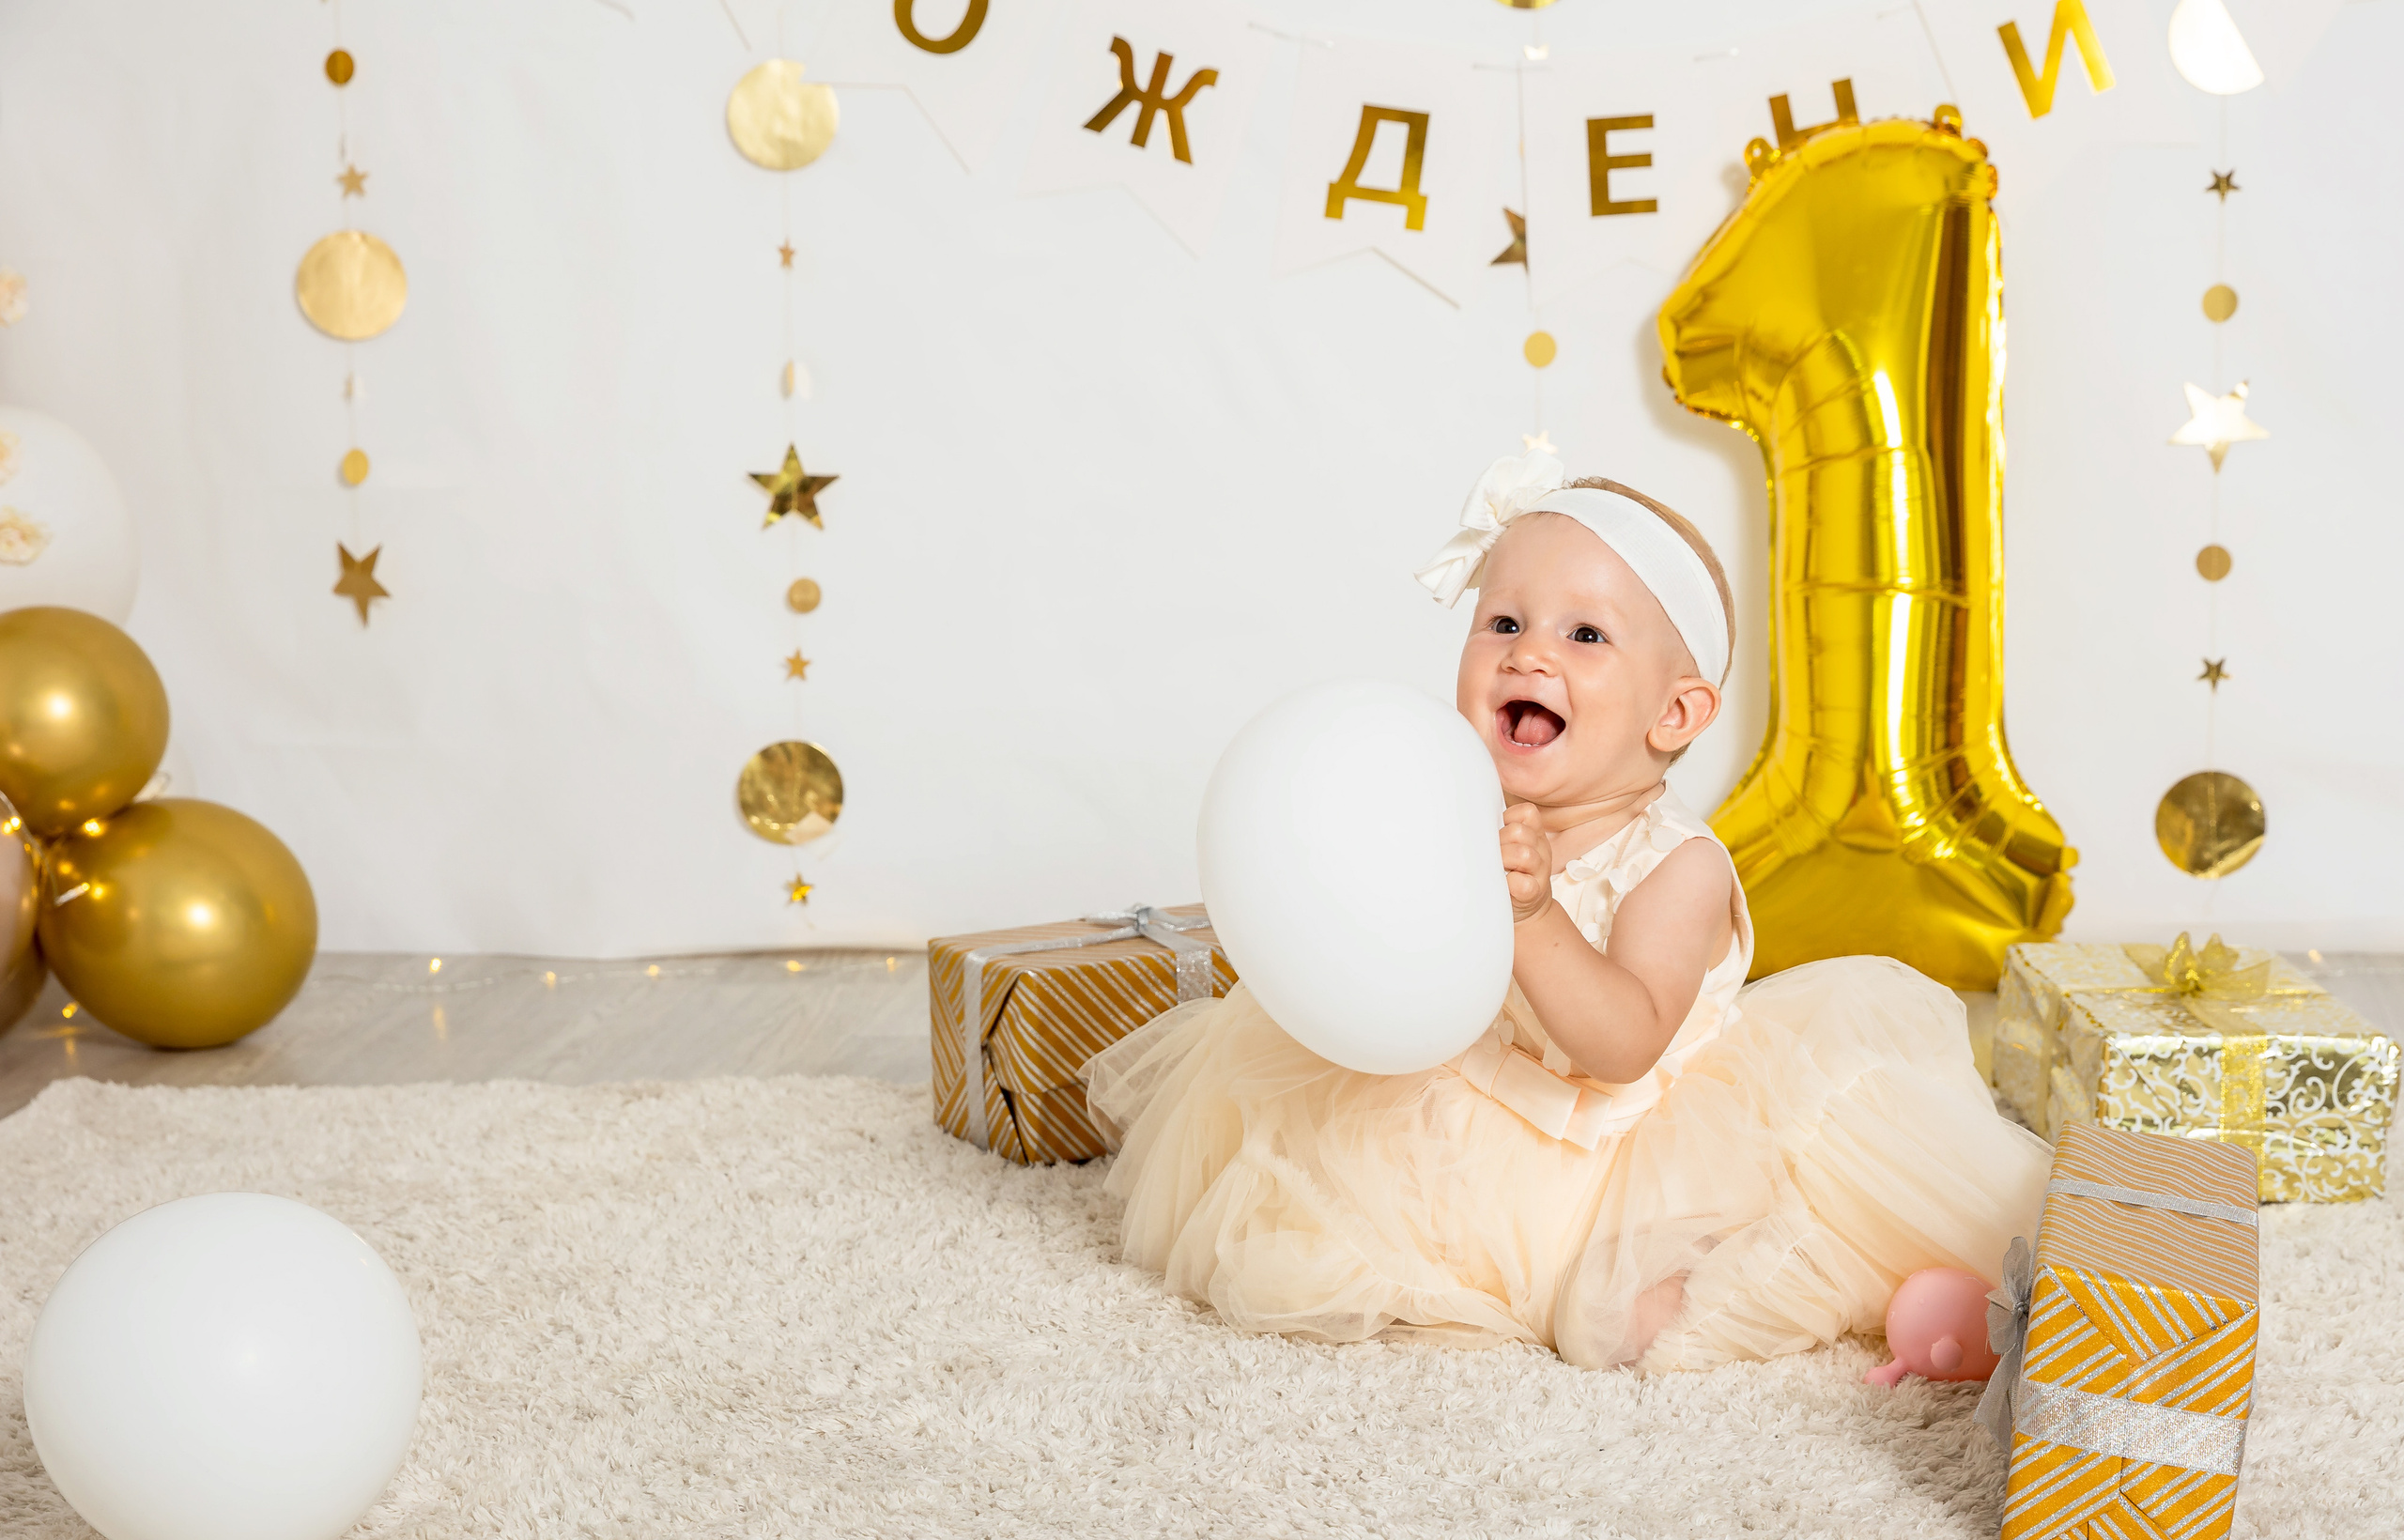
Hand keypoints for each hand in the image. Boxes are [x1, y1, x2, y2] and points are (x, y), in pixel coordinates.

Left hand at [1500, 803, 1553, 923]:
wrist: (1528, 907)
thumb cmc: (1510, 872)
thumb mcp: (1510, 848)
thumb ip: (1498, 833)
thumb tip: (1467, 823)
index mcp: (1534, 835)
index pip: (1527, 813)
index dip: (1509, 818)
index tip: (1497, 832)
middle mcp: (1541, 849)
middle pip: (1519, 832)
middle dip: (1499, 841)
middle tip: (1490, 854)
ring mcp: (1540, 871)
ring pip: (1524, 854)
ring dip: (1504, 860)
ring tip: (1495, 869)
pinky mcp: (1534, 893)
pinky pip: (1524, 884)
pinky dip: (1511, 883)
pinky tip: (1505, 884)